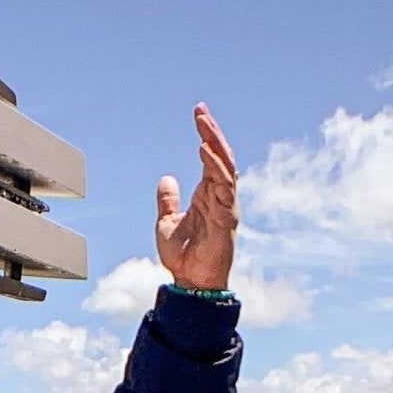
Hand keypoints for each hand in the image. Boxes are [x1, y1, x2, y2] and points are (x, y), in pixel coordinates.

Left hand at [155, 103, 238, 290]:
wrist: (190, 282)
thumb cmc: (183, 256)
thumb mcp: (167, 222)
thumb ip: (168, 200)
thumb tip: (166, 179)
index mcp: (208, 194)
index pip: (211, 157)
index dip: (207, 135)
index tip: (198, 114)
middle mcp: (219, 196)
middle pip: (221, 156)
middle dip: (212, 132)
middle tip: (200, 110)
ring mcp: (225, 205)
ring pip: (225, 167)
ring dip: (214, 144)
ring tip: (203, 124)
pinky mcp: (226, 217)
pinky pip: (224, 186)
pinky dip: (216, 167)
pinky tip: (205, 150)